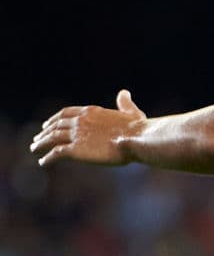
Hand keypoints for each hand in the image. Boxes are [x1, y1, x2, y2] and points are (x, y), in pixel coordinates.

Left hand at [30, 90, 146, 167]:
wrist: (137, 139)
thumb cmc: (138, 128)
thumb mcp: (131, 112)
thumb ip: (124, 103)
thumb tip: (124, 93)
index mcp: (90, 111)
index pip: (66, 113)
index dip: (54, 119)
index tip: (48, 124)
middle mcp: (79, 121)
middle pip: (55, 125)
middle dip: (45, 132)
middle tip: (38, 139)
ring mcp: (76, 135)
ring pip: (51, 138)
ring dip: (41, 144)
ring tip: (35, 150)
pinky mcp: (76, 150)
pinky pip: (55, 154)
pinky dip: (47, 158)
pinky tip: (43, 162)